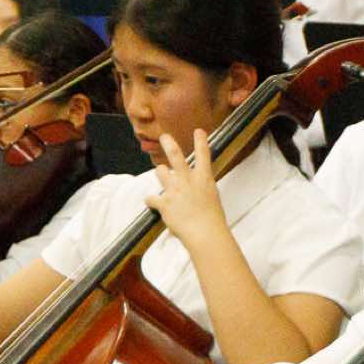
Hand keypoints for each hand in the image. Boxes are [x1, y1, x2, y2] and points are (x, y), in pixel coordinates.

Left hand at [144, 131, 231, 252]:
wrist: (204, 232)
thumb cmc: (212, 218)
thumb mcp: (211, 198)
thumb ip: (200, 188)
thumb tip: (193, 187)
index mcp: (204, 178)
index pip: (204, 155)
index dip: (201, 141)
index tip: (198, 131)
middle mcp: (188, 180)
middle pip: (176, 155)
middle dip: (169, 143)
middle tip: (164, 136)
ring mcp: (174, 190)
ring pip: (160, 171)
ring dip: (161, 172)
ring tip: (161, 172)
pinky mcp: (163, 202)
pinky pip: (151, 198)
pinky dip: (151, 201)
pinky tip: (153, 203)